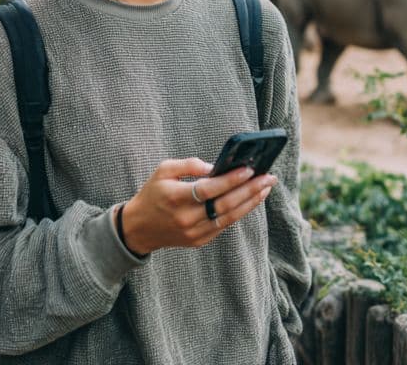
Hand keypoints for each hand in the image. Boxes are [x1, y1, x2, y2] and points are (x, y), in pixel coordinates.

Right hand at [117, 157, 275, 255]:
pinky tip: (251, 200)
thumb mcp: (163, 171)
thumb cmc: (153, 194)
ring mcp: (194, 232)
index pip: (209, 189)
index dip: (231, 179)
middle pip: (224, 204)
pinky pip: (224, 225)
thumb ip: (188, 165)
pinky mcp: (199, 241)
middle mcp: (186, 218)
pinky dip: (239, 212)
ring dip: (250, 202)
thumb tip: (215, 166)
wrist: (139, 228)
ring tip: (265, 188)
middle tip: (268, 177)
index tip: (249, 169)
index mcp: (175, 198)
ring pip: (229, 217)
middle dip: (249, 190)